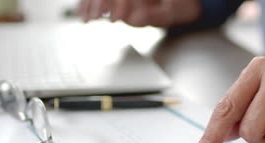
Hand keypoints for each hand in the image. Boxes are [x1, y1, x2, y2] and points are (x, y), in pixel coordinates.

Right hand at [76, 0, 201, 26]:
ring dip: (90, 2)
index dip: (118, 3)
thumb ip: (157, 15)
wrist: (182, 0)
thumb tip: (135, 18)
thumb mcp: (176, 11)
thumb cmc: (181, 5)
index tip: (115, 19)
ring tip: (86, 18)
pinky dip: (89, 2)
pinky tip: (81, 11)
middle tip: (94, 18)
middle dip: (99, 1)